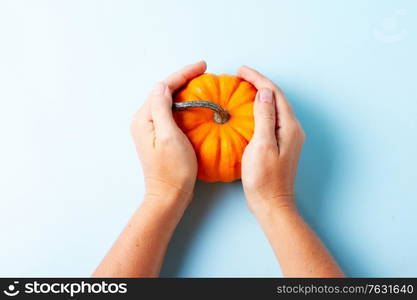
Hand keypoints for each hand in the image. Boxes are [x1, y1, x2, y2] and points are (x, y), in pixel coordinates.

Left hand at [130, 61, 206, 206]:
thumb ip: (161, 108)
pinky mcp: (158, 137)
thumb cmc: (172, 170)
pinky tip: (194, 104)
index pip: (163, 88)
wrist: (169, 195)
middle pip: (163, 92)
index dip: (183, 74)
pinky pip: (169, 113)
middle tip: (204, 72)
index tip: (202, 66)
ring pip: (167, 101)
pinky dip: (182, 104)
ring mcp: (150, 130)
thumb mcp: (168, 136)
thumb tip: (160, 86)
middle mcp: (143, 121)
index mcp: (144, 119)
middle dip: (183, 79)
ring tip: (201, 83)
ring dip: (183, 90)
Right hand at [238, 66, 304, 213]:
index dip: (258, 79)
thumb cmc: (264, 179)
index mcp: (289, 127)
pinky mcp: (281, 143)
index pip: (274, 93)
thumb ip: (264, 117)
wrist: (272, 203)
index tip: (241, 70)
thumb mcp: (262, 146)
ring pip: (274, 107)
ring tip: (243, 87)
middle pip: (276, 97)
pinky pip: (271, 118)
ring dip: (260, 94)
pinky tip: (249, 109)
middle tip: (240, 75)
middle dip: (259, 83)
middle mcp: (292, 129)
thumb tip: (264, 92)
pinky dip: (260, 108)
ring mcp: (288, 137)